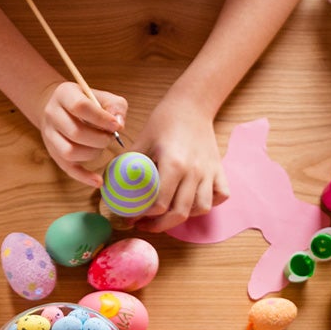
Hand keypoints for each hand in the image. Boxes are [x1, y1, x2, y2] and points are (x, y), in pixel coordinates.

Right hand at [39, 82, 126, 186]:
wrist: (60, 108)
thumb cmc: (86, 102)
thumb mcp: (101, 96)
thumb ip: (115, 107)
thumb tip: (120, 125)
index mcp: (64, 95)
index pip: (80, 107)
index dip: (101, 118)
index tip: (116, 126)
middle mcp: (52, 115)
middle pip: (75, 132)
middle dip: (99, 139)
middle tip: (110, 138)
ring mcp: (50, 136)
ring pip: (69, 152)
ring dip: (92, 153)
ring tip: (101, 147)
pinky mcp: (54, 153)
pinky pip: (68, 169)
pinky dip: (84, 177)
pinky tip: (99, 181)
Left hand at [132, 96, 228, 231]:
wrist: (191, 104)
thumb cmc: (164, 122)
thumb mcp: (142, 141)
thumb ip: (127, 165)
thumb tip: (110, 187)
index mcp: (173, 163)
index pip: (160, 203)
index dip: (144, 215)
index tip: (132, 216)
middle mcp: (194, 171)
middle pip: (179, 213)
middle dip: (160, 225)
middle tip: (145, 224)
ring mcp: (209, 172)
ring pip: (201, 208)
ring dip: (184, 216)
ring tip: (169, 214)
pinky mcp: (219, 170)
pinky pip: (220, 196)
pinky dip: (209, 203)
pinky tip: (194, 201)